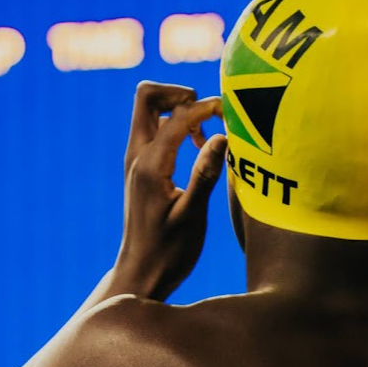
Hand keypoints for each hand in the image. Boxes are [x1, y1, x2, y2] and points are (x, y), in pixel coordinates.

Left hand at [116, 81, 225, 299]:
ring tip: (204, 135)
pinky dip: (175, 125)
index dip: (207, 108)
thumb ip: (206, 174)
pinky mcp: (141, 168)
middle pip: (147, 95)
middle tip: (208, 113)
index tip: (231, 116)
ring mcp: (136, 161)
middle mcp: (136, 156)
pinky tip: (196, 148)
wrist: (141, 274)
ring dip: (178, 109)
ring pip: (150, 110)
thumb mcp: (192, 216)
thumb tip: (222, 136)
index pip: (177, 115)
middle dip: (180, 93)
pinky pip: (154, 129)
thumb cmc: (169, 252)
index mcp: (150, 166)